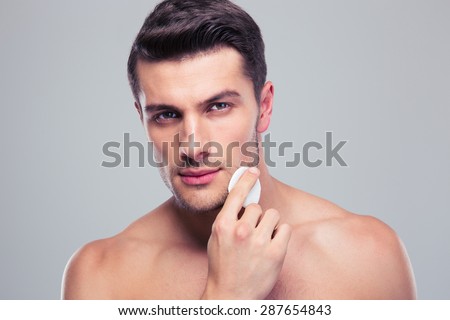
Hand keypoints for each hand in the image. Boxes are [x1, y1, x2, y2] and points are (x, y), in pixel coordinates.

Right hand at [202, 167, 290, 298]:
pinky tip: (271, 246)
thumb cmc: (223, 266)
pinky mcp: (275, 252)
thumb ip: (228, 218)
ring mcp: (258, 242)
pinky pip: (284, 228)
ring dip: (269, 225)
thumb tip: (242, 198)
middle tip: (251, 234)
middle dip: (256, 218)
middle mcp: (241, 231)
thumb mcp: (217, 238)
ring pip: (273, 215)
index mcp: (223, 225)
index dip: (246, 179)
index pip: (237, 194)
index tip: (253, 170)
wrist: (231, 295)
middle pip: (257, 207)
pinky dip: (280, 235)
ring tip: (261, 241)